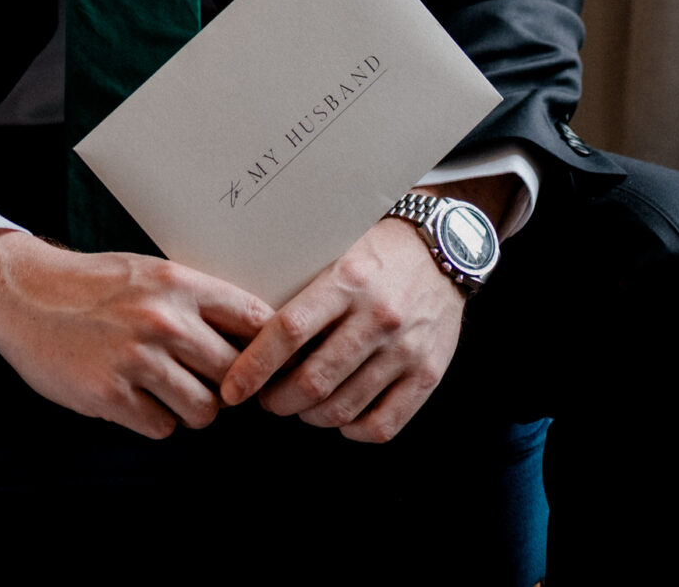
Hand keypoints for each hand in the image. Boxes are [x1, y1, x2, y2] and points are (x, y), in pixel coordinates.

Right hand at [0, 225, 272, 439]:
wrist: (25, 292)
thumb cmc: (95, 285)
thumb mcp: (151, 274)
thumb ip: (196, 301)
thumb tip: (254, 338)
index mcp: (179, 284)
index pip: (254, 321)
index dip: (266, 349)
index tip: (262, 364)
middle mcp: (163, 320)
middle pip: (235, 375)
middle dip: (226, 387)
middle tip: (205, 382)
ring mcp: (136, 359)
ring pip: (204, 411)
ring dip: (190, 409)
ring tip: (167, 391)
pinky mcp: (109, 394)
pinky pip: (162, 428)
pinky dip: (154, 420)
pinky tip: (133, 398)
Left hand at [219, 215, 465, 442]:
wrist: (446, 247)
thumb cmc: (378, 248)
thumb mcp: (337, 248)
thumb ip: (302, 284)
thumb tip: (245, 323)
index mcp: (348, 280)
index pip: (290, 332)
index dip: (254, 366)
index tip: (231, 388)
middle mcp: (378, 317)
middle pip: (313, 380)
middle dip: (277, 401)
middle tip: (265, 400)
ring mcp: (405, 349)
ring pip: (343, 408)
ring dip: (309, 416)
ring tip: (299, 406)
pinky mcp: (428, 373)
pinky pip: (383, 424)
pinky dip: (353, 431)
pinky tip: (340, 417)